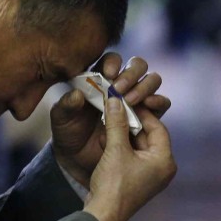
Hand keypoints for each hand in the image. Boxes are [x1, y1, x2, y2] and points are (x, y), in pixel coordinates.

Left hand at [51, 53, 170, 186]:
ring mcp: (136, 100)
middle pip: (137, 66)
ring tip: (132, 101)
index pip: (112, 60)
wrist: (79, 160)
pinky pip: (160, 105)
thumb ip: (66, 105)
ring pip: (152, 81)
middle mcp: (121, 86)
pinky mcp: (147, 117)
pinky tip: (148, 107)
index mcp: (99, 79)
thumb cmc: (68, 133)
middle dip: (131, 74)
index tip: (108, 74)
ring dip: (145, 87)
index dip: (113, 63)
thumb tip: (77, 94)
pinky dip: (157, 103)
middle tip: (120, 89)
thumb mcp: (60, 119)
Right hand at [84, 99, 176, 220]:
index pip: (158, 128)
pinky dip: (120, 147)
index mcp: (164, 160)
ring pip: (138, 146)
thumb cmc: (114, 184)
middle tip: (115, 110)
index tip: (127, 102)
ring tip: (108, 124)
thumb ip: (117, 123)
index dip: (142, 113)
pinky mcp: (137, 180)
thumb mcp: (115, 149)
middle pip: (148, 136)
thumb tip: (115, 100)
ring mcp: (149, 175)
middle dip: (130, 124)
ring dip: (122, 135)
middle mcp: (161, 168)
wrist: (103, 214)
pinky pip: (131, 157)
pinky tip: (105, 141)